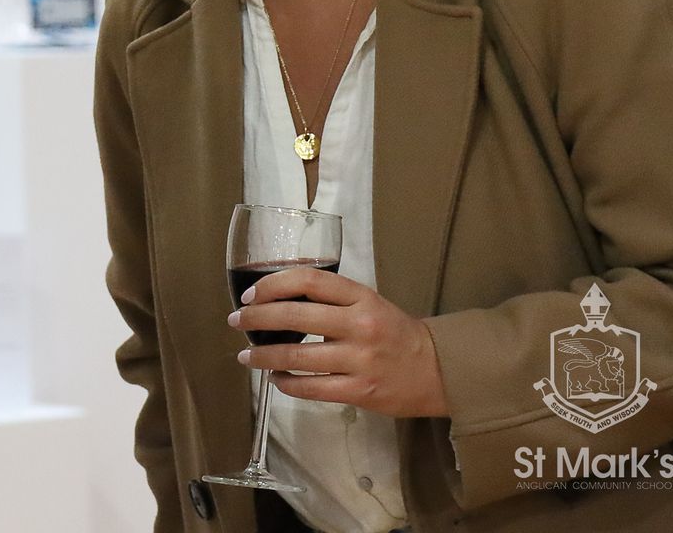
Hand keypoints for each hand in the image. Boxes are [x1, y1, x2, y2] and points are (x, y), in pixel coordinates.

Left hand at [227, 267, 449, 417]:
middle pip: (295, 316)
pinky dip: (286, 384)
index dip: (272, 285)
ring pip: (297, 357)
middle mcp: (358, 325)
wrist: (435, 369)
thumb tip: (278, 299)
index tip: (250, 294)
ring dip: (264, 356)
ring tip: (246, 356)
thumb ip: (330, 299)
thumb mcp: (366, 301)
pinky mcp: (359, 392)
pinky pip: (311, 389)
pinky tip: (276, 379)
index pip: (307, 281)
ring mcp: (359, 360)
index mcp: (359, 296)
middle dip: (257, 318)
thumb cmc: (393, 331)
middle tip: (236, 321)